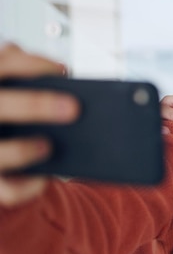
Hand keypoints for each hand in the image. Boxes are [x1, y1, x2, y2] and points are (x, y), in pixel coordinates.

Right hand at [0, 43, 79, 206]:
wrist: (9, 156)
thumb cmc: (25, 115)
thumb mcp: (29, 93)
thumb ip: (45, 82)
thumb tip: (84, 82)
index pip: (5, 63)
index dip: (31, 66)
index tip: (64, 71)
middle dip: (34, 105)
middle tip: (74, 109)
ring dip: (21, 150)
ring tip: (49, 146)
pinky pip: (7, 189)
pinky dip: (24, 187)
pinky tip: (44, 179)